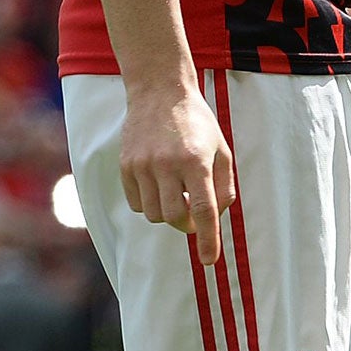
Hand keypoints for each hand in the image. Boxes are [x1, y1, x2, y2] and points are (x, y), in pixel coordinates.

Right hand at [120, 80, 234, 265]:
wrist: (159, 90)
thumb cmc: (197, 122)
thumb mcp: (221, 150)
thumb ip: (224, 187)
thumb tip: (213, 220)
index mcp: (196, 160)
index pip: (202, 210)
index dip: (207, 239)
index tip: (209, 259)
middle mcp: (167, 163)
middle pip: (175, 218)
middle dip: (187, 225)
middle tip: (192, 212)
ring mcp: (142, 164)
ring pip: (154, 215)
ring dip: (167, 213)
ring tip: (175, 191)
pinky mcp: (126, 164)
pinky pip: (137, 203)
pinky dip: (150, 203)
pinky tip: (157, 183)